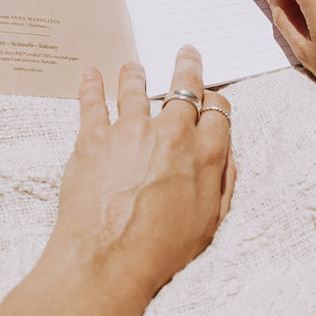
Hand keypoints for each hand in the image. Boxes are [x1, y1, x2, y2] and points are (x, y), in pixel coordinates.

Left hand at [43, 46, 235, 299]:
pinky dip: (92, 85)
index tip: (209, 99)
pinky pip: (93, 102)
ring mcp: (131, 130)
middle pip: (184, 86)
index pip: (217, 109)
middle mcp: (172, 132)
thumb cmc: (163, 251)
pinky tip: (90, 75)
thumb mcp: (212, 220)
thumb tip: (224, 153)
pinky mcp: (93, 137)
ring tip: (133, 66)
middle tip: (186, 53)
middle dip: (187, 66)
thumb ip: (223, 180)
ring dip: (137, 74)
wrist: (109, 262)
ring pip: (136, 88)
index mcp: (206, 151)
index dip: (214, 102)